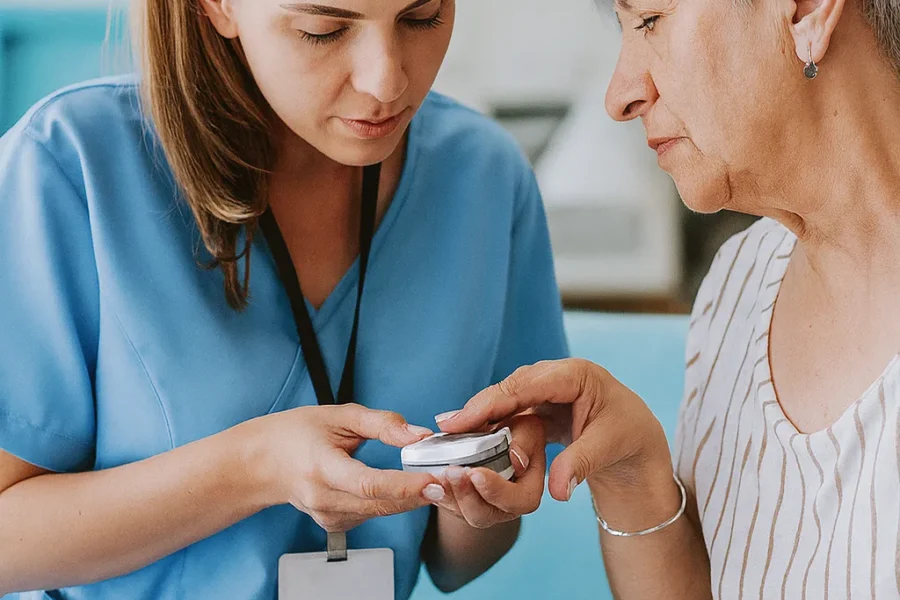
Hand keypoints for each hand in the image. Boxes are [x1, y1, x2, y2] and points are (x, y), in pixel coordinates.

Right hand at [243, 404, 444, 531]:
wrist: (262, 463)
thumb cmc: (297, 433)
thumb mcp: (339, 415)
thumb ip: (382, 424)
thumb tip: (419, 435)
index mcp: (322, 468)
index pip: (369, 484)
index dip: (405, 485)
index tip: (434, 479)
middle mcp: (323, 499)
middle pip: (380, 504)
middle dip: (419, 493)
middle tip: (451, 479)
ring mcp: (327, 517)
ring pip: (380, 513)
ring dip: (410, 499)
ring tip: (435, 478)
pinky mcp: (334, 525)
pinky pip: (371, 515)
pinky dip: (392, 503)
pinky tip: (403, 488)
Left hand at [428, 415, 544, 528]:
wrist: (498, 431)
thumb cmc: (517, 430)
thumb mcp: (528, 427)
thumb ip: (524, 439)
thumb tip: (515, 456)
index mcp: (528, 489)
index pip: (520, 501)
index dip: (497, 491)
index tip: (476, 473)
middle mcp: (505, 505)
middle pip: (485, 515)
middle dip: (466, 494)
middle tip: (452, 472)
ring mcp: (481, 507)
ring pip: (462, 513)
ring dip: (449, 494)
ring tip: (438, 473)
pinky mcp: (460, 502)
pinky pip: (447, 505)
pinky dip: (436, 491)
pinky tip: (428, 476)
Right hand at [438, 359, 672, 502]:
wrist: (639, 441)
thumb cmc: (630, 437)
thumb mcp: (609, 448)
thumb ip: (579, 464)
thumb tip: (557, 491)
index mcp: (576, 375)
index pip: (526, 385)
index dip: (491, 401)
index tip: (461, 419)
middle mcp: (557, 376)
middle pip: (509, 388)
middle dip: (478, 407)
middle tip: (446, 427)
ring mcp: (547, 389)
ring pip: (506, 399)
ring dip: (481, 415)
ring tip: (450, 432)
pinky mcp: (542, 404)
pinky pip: (512, 410)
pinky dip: (492, 423)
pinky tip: (470, 436)